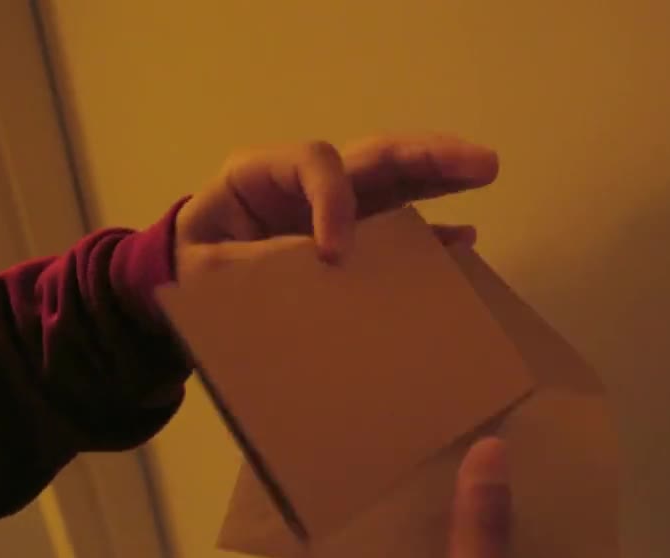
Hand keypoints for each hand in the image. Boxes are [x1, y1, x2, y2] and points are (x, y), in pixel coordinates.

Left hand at [173, 134, 498, 279]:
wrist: (184, 288)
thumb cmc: (189, 269)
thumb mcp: (204, 268)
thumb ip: (250, 268)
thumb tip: (309, 276)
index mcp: (261, 175)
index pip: (313, 163)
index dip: (332, 200)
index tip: (333, 254)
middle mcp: (306, 183)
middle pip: (373, 156)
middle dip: (427, 157)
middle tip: (479, 162)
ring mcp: (335, 209)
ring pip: (395, 181)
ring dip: (443, 176)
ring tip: (486, 170)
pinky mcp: (351, 240)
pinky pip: (396, 230)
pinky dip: (430, 233)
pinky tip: (465, 237)